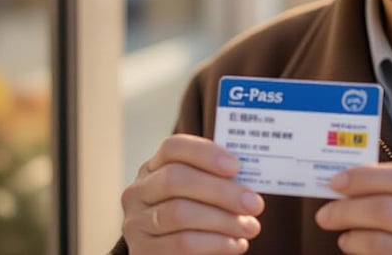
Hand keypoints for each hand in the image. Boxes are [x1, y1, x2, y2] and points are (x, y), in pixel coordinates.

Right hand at [121, 134, 264, 253]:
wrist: (170, 254)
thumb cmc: (192, 217)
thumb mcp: (197, 193)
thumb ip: (215, 181)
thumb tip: (248, 181)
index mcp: (153, 168)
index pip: (172, 148)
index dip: (205, 153)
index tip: (236, 166)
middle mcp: (138, 192)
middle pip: (175, 179)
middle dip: (220, 191)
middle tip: (254, 203)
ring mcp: (136, 222)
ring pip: (180, 213)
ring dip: (223, 221)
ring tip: (251, 227)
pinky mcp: (143, 251)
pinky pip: (183, 244)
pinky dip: (215, 243)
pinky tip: (236, 244)